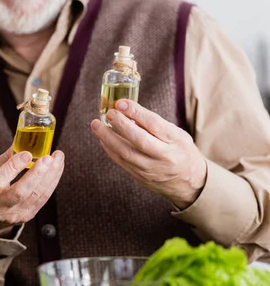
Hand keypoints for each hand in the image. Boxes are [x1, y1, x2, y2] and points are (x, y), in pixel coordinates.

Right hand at [0, 148, 64, 236]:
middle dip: (37, 174)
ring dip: (49, 177)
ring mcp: (13, 214)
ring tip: (58, 160)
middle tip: (48, 158)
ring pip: (35, 196)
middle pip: (20, 192)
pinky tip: (56, 170)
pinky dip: (51, 183)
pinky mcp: (26, 216)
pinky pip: (42, 200)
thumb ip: (6, 159)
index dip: (14, 167)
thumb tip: (22, 139)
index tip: (27, 153)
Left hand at [91, 99, 206, 208]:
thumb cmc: (180, 151)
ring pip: (126, 153)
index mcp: (176, 141)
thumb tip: (127, 110)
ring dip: (108, 138)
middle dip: (121, 125)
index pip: (155, 125)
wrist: (188, 182)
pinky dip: (109, 149)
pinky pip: (121, 162)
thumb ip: (155, 125)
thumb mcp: (177, 135)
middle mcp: (164, 156)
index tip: (121, 102)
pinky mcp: (140, 177)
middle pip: (139, 140)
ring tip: (96, 125)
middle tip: (108, 113)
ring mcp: (151, 169)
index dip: (136, 112)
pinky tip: (102, 138)